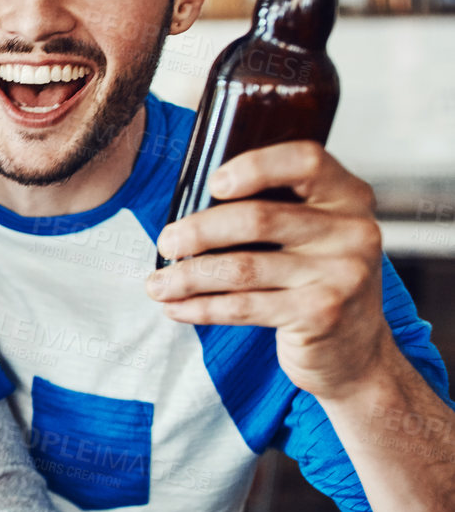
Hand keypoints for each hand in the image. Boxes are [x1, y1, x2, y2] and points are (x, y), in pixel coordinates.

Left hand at [148, 141, 387, 400]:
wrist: (354, 351)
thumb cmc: (314, 279)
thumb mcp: (311, 235)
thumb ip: (274, 209)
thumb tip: (189, 207)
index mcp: (348, 197)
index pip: (305, 161)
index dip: (255, 166)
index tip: (213, 183)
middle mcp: (353, 231)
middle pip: (258, 218)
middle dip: (199, 231)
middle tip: (166, 242)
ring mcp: (342, 274)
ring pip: (243, 267)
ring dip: (188, 276)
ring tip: (157, 283)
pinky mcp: (322, 314)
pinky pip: (244, 306)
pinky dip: (201, 307)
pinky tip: (176, 308)